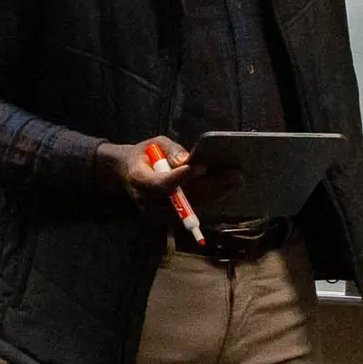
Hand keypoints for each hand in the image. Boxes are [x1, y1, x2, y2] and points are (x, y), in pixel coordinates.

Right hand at [95, 137, 240, 217]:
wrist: (126, 175)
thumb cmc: (144, 155)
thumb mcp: (153, 143)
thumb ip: (170, 150)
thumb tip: (187, 160)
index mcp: (139, 180)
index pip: (160, 184)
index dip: (180, 178)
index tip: (200, 166)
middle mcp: (148, 201)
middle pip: (183, 199)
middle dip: (211, 186)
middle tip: (235, 175)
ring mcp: (158, 213)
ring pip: (191, 207)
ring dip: (215, 194)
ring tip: (236, 180)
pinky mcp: (167, 219)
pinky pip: (192, 212)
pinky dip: (210, 200)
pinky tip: (226, 188)